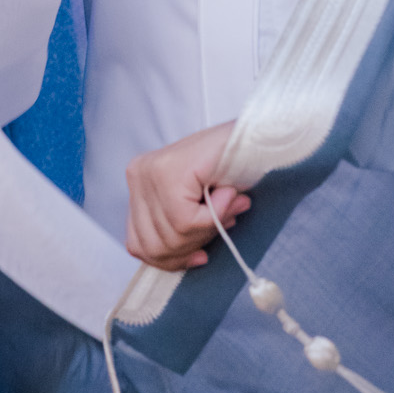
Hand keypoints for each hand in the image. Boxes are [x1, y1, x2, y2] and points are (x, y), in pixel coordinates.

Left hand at [126, 122, 251, 270]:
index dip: (172, 260)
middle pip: (154, 245)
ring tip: (228, 205)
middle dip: (193, 245)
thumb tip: (192, 258)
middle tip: (223, 223)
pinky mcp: (169, 172)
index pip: (139, 244)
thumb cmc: (229, 166)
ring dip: (208, 229)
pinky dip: (212, 217)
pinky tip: (228, 195)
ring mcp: (150, 172)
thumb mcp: (198, 208)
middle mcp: (137, 174)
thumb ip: (182, 233)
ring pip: (172, 234)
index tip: (200, 255)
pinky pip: (186, 220)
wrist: (256, 132)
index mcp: (138, 184)